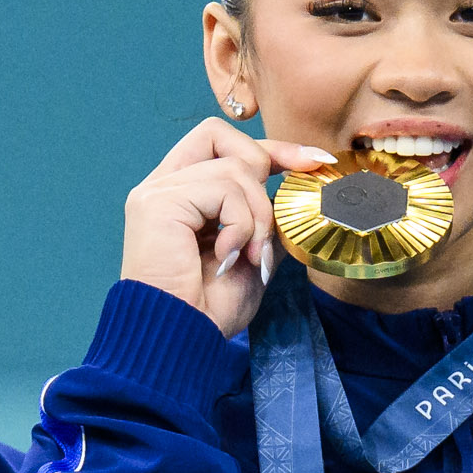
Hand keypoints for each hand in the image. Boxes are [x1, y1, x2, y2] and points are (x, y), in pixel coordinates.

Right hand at [121, 121, 327, 339]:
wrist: (179, 338)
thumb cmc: (208, 309)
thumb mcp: (254, 256)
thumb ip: (266, 221)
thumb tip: (297, 193)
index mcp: (181, 196)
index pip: (224, 148)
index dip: (273, 148)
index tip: (314, 161)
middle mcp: (164, 186)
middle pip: (218, 134)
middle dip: (263, 162)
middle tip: (275, 213)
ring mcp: (158, 192)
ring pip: (234, 168)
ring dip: (257, 214)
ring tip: (250, 255)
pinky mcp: (158, 202)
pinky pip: (223, 188)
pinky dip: (241, 224)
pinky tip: (229, 256)